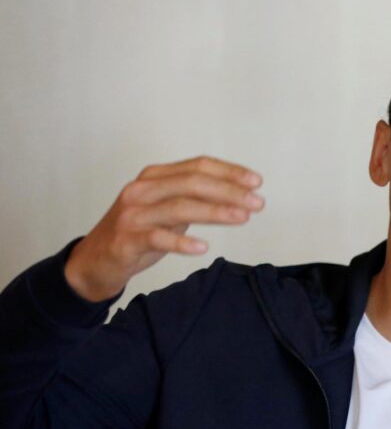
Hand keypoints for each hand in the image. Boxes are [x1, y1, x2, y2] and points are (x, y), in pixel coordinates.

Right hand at [63, 155, 263, 301]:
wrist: (94, 261)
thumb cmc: (136, 233)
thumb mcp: (166, 209)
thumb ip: (193, 199)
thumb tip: (237, 196)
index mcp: (155, 177)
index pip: (197, 166)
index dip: (229, 172)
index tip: (256, 181)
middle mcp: (142, 190)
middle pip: (192, 183)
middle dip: (229, 191)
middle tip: (257, 202)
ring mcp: (133, 215)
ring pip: (179, 207)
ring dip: (215, 211)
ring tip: (242, 217)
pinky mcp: (126, 240)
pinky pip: (157, 238)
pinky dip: (181, 243)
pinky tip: (203, 248)